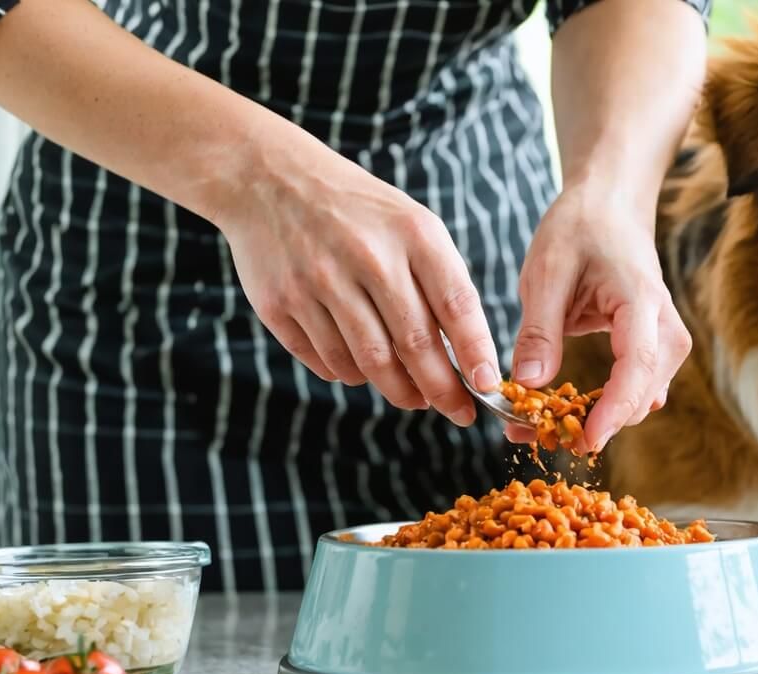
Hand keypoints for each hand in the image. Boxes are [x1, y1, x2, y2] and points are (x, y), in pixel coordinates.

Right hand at [214, 132, 498, 426]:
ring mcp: (319, 280)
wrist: (269, 179)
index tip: (487, 386)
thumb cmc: (359, 213)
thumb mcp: (411, 226)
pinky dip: (349, 374)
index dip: (476, 352)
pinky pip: (326, 360)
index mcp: (412, 234)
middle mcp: (367, 255)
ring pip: (369, 361)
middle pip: (414, 343)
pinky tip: (361, 371)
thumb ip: (440, 283)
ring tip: (413, 396)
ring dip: (397, 389)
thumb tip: (467, 357)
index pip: (456, 304)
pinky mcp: (280, 302)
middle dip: (441, 389)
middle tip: (457, 411)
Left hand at [509, 185, 692, 451]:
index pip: (636, 366)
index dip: (613, 409)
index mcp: (640, 301)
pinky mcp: (652, 346)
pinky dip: (604, 404)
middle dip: (598, 423)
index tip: (585, 440)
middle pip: (643, 391)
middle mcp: (664, 325)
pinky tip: (566, 412)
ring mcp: (664, 338)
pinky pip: (636, 386)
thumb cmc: (579, 228)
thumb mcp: (547, 272)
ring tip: (542, 428)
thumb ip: (539, 331)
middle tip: (539, 439)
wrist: (610, 205)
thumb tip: (528, 386)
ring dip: (598, 417)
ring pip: (642, 395)